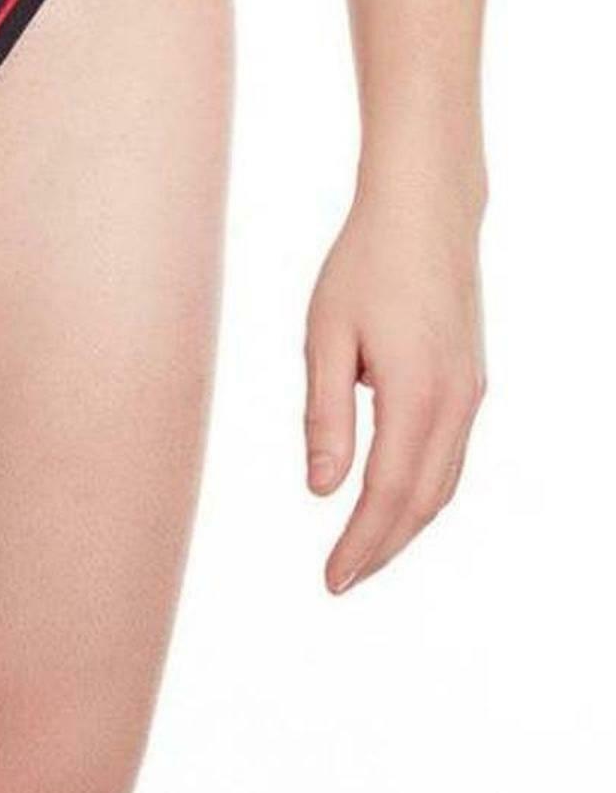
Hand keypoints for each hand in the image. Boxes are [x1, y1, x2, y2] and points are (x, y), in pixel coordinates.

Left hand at [303, 188, 485, 592]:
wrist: (425, 211)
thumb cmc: (365, 264)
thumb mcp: (326, 336)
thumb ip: (325, 415)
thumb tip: (322, 490)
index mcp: (415, 393)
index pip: (386, 492)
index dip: (361, 544)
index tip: (331, 580)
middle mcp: (454, 402)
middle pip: (421, 501)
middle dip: (383, 548)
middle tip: (341, 580)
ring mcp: (470, 392)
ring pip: (443, 482)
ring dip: (406, 524)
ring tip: (364, 551)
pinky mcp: (470, 380)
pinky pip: (452, 455)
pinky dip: (424, 489)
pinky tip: (394, 497)